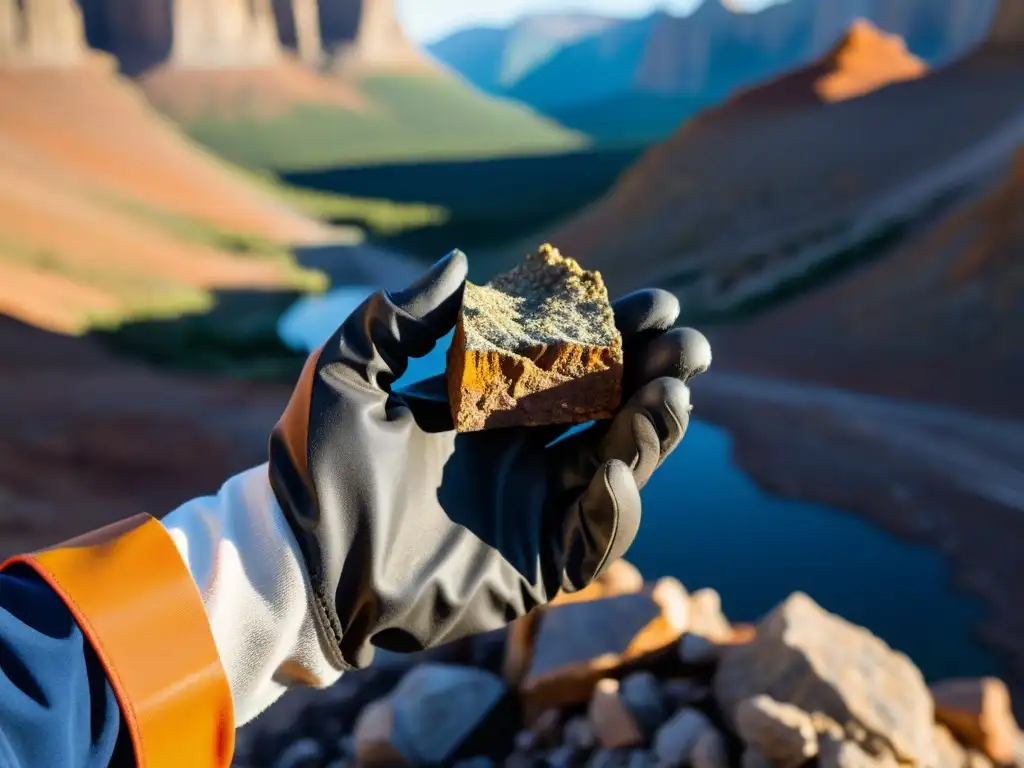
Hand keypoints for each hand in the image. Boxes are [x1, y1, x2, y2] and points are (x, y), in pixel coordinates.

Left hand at [268, 250, 710, 669]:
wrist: (299, 562)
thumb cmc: (316, 466)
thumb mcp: (346, 371)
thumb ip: (401, 316)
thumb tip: (464, 265)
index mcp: (488, 408)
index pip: (569, 365)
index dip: (613, 335)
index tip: (650, 303)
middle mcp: (521, 456)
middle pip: (609, 412)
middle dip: (653, 377)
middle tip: (687, 345)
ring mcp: (533, 511)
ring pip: (617, 468)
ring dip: (651, 433)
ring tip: (672, 394)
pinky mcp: (535, 567)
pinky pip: (594, 540)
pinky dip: (614, 510)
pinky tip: (616, 471)